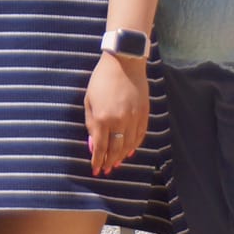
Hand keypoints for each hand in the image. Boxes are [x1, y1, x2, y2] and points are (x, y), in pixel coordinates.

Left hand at [85, 53, 147, 175]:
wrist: (124, 63)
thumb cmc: (101, 79)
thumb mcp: (89, 100)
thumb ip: (91, 123)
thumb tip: (93, 143)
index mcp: (103, 118)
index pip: (100, 147)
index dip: (97, 160)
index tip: (95, 170)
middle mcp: (120, 121)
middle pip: (116, 149)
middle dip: (110, 162)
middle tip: (106, 170)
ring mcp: (134, 118)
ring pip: (129, 145)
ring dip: (122, 156)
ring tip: (116, 163)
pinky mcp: (144, 114)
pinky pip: (140, 136)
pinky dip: (135, 145)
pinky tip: (129, 151)